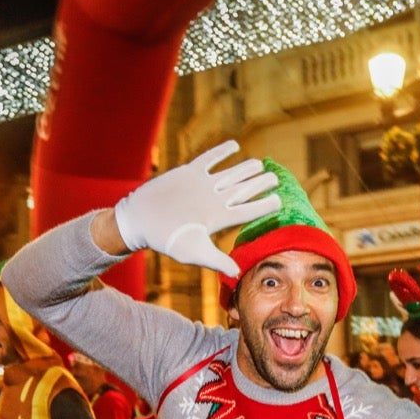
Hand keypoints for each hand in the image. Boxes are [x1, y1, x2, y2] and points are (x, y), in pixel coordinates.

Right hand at [112, 140, 280, 276]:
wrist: (140, 221)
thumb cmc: (166, 239)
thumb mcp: (193, 251)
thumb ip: (216, 260)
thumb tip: (237, 273)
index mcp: (218, 218)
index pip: (246, 211)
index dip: (263, 206)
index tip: (279, 201)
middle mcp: (214, 201)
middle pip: (242, 190)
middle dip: (258, 184)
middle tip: (275, 178)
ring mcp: (202, 186)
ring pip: (229, 174)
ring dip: (244, 168)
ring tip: (259, 164)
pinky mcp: (189, 173)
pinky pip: (208, 160)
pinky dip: (220, 152)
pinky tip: (234, 145)